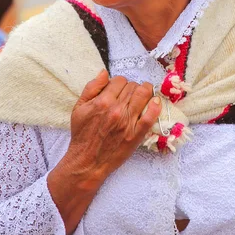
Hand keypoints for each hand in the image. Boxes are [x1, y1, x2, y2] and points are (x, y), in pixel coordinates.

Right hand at [67, 70, 161, 186]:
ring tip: (143, 94)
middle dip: (132, 87)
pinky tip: (155, 102)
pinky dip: (156, 106)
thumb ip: (91, 88)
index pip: (119, 80)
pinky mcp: (136, 135)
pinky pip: (151, 116)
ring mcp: (128, 122)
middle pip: (133, 86)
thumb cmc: (82, 135)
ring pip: (144, 95)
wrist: (87, 161)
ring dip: (146, 91)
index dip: (119, 82)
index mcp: (102, 102)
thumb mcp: (79, 108)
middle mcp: (116, 110)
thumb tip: (104, 72)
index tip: (119, 89)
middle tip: (129, 94)